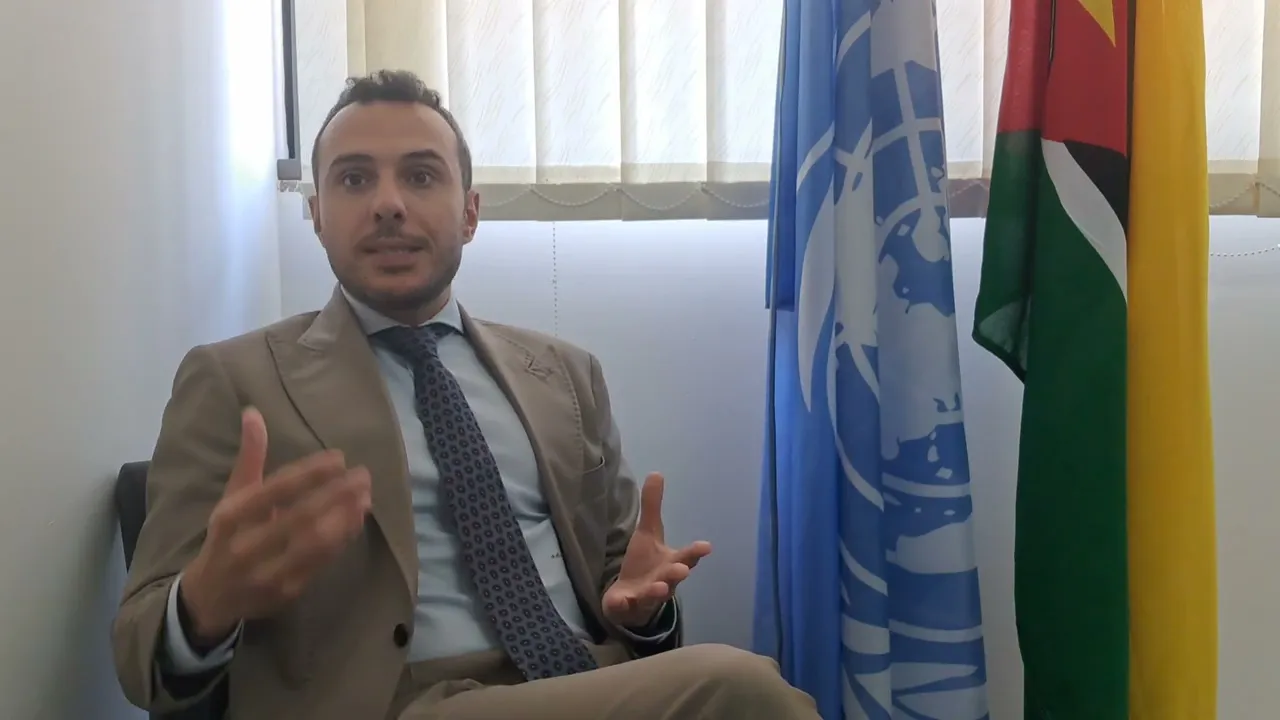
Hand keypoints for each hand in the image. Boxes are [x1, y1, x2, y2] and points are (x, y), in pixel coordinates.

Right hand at [179, 408, 371, 643]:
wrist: (210, 598)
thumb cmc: (227, 537)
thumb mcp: (231, 496)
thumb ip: (250, 456)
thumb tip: (253, 411)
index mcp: (231, 517)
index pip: (275, 491)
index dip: (310, 473)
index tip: (339, 458)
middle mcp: (247, 546)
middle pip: (299, 518)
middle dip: (336, 494)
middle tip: (363, 474)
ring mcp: (268, 572)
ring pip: (314, 544)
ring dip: (344, 518)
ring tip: (366, 495)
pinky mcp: (287, 591)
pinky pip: (321, 563)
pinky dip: (342, 540)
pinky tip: (356, 519)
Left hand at [602, 472, 711, 628]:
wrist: (630, 600)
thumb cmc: (645, 564)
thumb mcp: (648, 533)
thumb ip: (652, 506)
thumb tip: (656, 472)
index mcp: (670, 563)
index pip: (686, 557)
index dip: (695, 552)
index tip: (706, 546)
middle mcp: (663, 580)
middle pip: (672, 577)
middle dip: (676, 574)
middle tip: (681, 570)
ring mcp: (646, 595)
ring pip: (654, 595)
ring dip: (657, 591)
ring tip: (659, 587)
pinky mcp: (628, 606)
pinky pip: (627, 607)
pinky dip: (625, 605)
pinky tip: (622, 601)